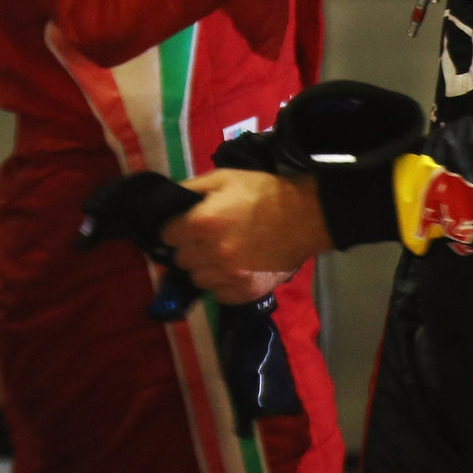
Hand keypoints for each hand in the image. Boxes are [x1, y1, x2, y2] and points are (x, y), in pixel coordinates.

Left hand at [161, 169, 332, 299]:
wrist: (306, 215)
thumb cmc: (263, 191)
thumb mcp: (225, 178)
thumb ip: (192, 188)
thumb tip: (169, 200)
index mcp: (203, 223)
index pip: (167, 235)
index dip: (176, 228)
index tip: (188, 224)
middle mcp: (211, 253)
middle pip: (180, 260)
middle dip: (190, 247)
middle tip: (208, 237)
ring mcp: (228, 276)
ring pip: (198, 279)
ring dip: (205, 267)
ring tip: (224, 253)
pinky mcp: (244, 292)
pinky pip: (219, 294)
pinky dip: (223, 283)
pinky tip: (237, 267)